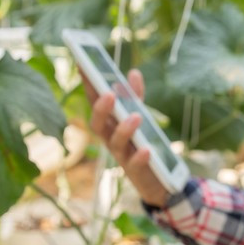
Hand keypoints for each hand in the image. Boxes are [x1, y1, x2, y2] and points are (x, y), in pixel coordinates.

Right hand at [83, 68, 170, 208]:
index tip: (83, 65)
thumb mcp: (140, 117)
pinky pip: (134, 165)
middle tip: (109, 94)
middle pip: (98, 124)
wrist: (159, 179)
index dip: (89, 85)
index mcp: (109, 123)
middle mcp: (110, 138)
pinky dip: (139, 157)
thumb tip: (133, 73)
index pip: (96, 102)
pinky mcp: (136, 171)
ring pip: (115, 143)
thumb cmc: (142, 144)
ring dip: (124, 129)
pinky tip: (147, 150)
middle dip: (101, 109)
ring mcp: (122, 155)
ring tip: (136, 116)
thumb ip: (135, 97)